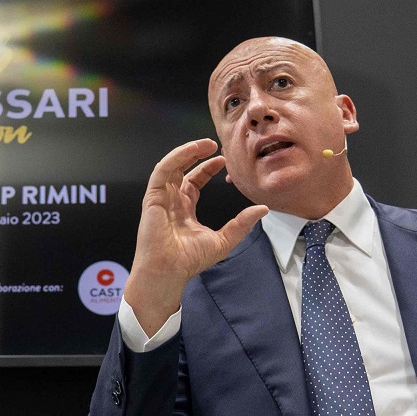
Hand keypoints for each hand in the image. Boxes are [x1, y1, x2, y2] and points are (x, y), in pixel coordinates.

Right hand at [124, 139, 267, 333]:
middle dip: (198, 155)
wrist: (168, 272)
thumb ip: (241, 224)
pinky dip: (176, 157)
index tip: (223, 160)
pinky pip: (163, 170)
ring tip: (207, 143)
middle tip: (216, 145)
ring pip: (172, 165)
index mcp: (184, 210)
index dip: (207, 168)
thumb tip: (263, 209)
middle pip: (183, 170)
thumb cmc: (189, 261)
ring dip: (188, 151)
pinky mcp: (153, 197)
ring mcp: (161, 198)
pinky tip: (192, 150)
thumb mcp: (223, 240)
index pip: (194, 182)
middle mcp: (171, 201)